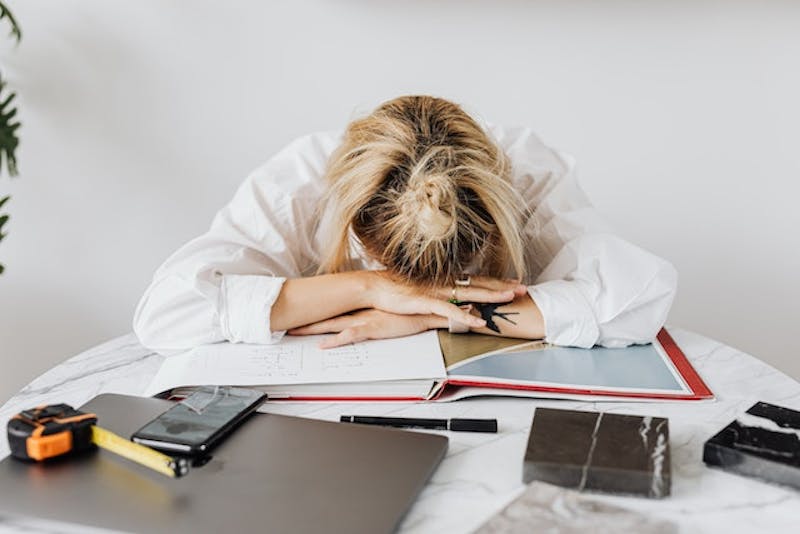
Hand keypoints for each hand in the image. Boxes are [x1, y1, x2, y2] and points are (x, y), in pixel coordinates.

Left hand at [287, 309, 448, 348]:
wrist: (425, 308)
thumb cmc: (410, 310)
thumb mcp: (389, 312)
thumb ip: (377, 314)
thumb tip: (369, 316)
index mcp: (362, 308)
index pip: (334, 310)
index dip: (316, 313)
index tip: (299, 314)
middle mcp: (359, 312)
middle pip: (326, 316)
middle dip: (306, 321)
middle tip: (286, 323)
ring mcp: (364, 319)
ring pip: (331, 325)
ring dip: (312, 329)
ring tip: (294, 333)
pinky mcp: (372, 328)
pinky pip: (350, 336)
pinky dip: (335, 342)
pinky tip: (322, 346)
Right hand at [363, 271, 526, 329]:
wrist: (372, 287)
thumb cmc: (393, 290)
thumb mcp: (420, 290)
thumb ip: (436, 294)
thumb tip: (450, 299)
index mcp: (442, 280)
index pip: (475, 279)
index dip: (495, 281)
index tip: (512, 282)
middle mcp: (443, 283)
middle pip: (478, 283)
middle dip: (501, 285)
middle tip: (523, 288)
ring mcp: (436, 292)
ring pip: (470, 293)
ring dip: (491, 296)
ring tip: (510, 298)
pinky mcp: (426, 302)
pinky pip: (450, 311)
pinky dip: (466, 317)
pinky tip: (480, 321)